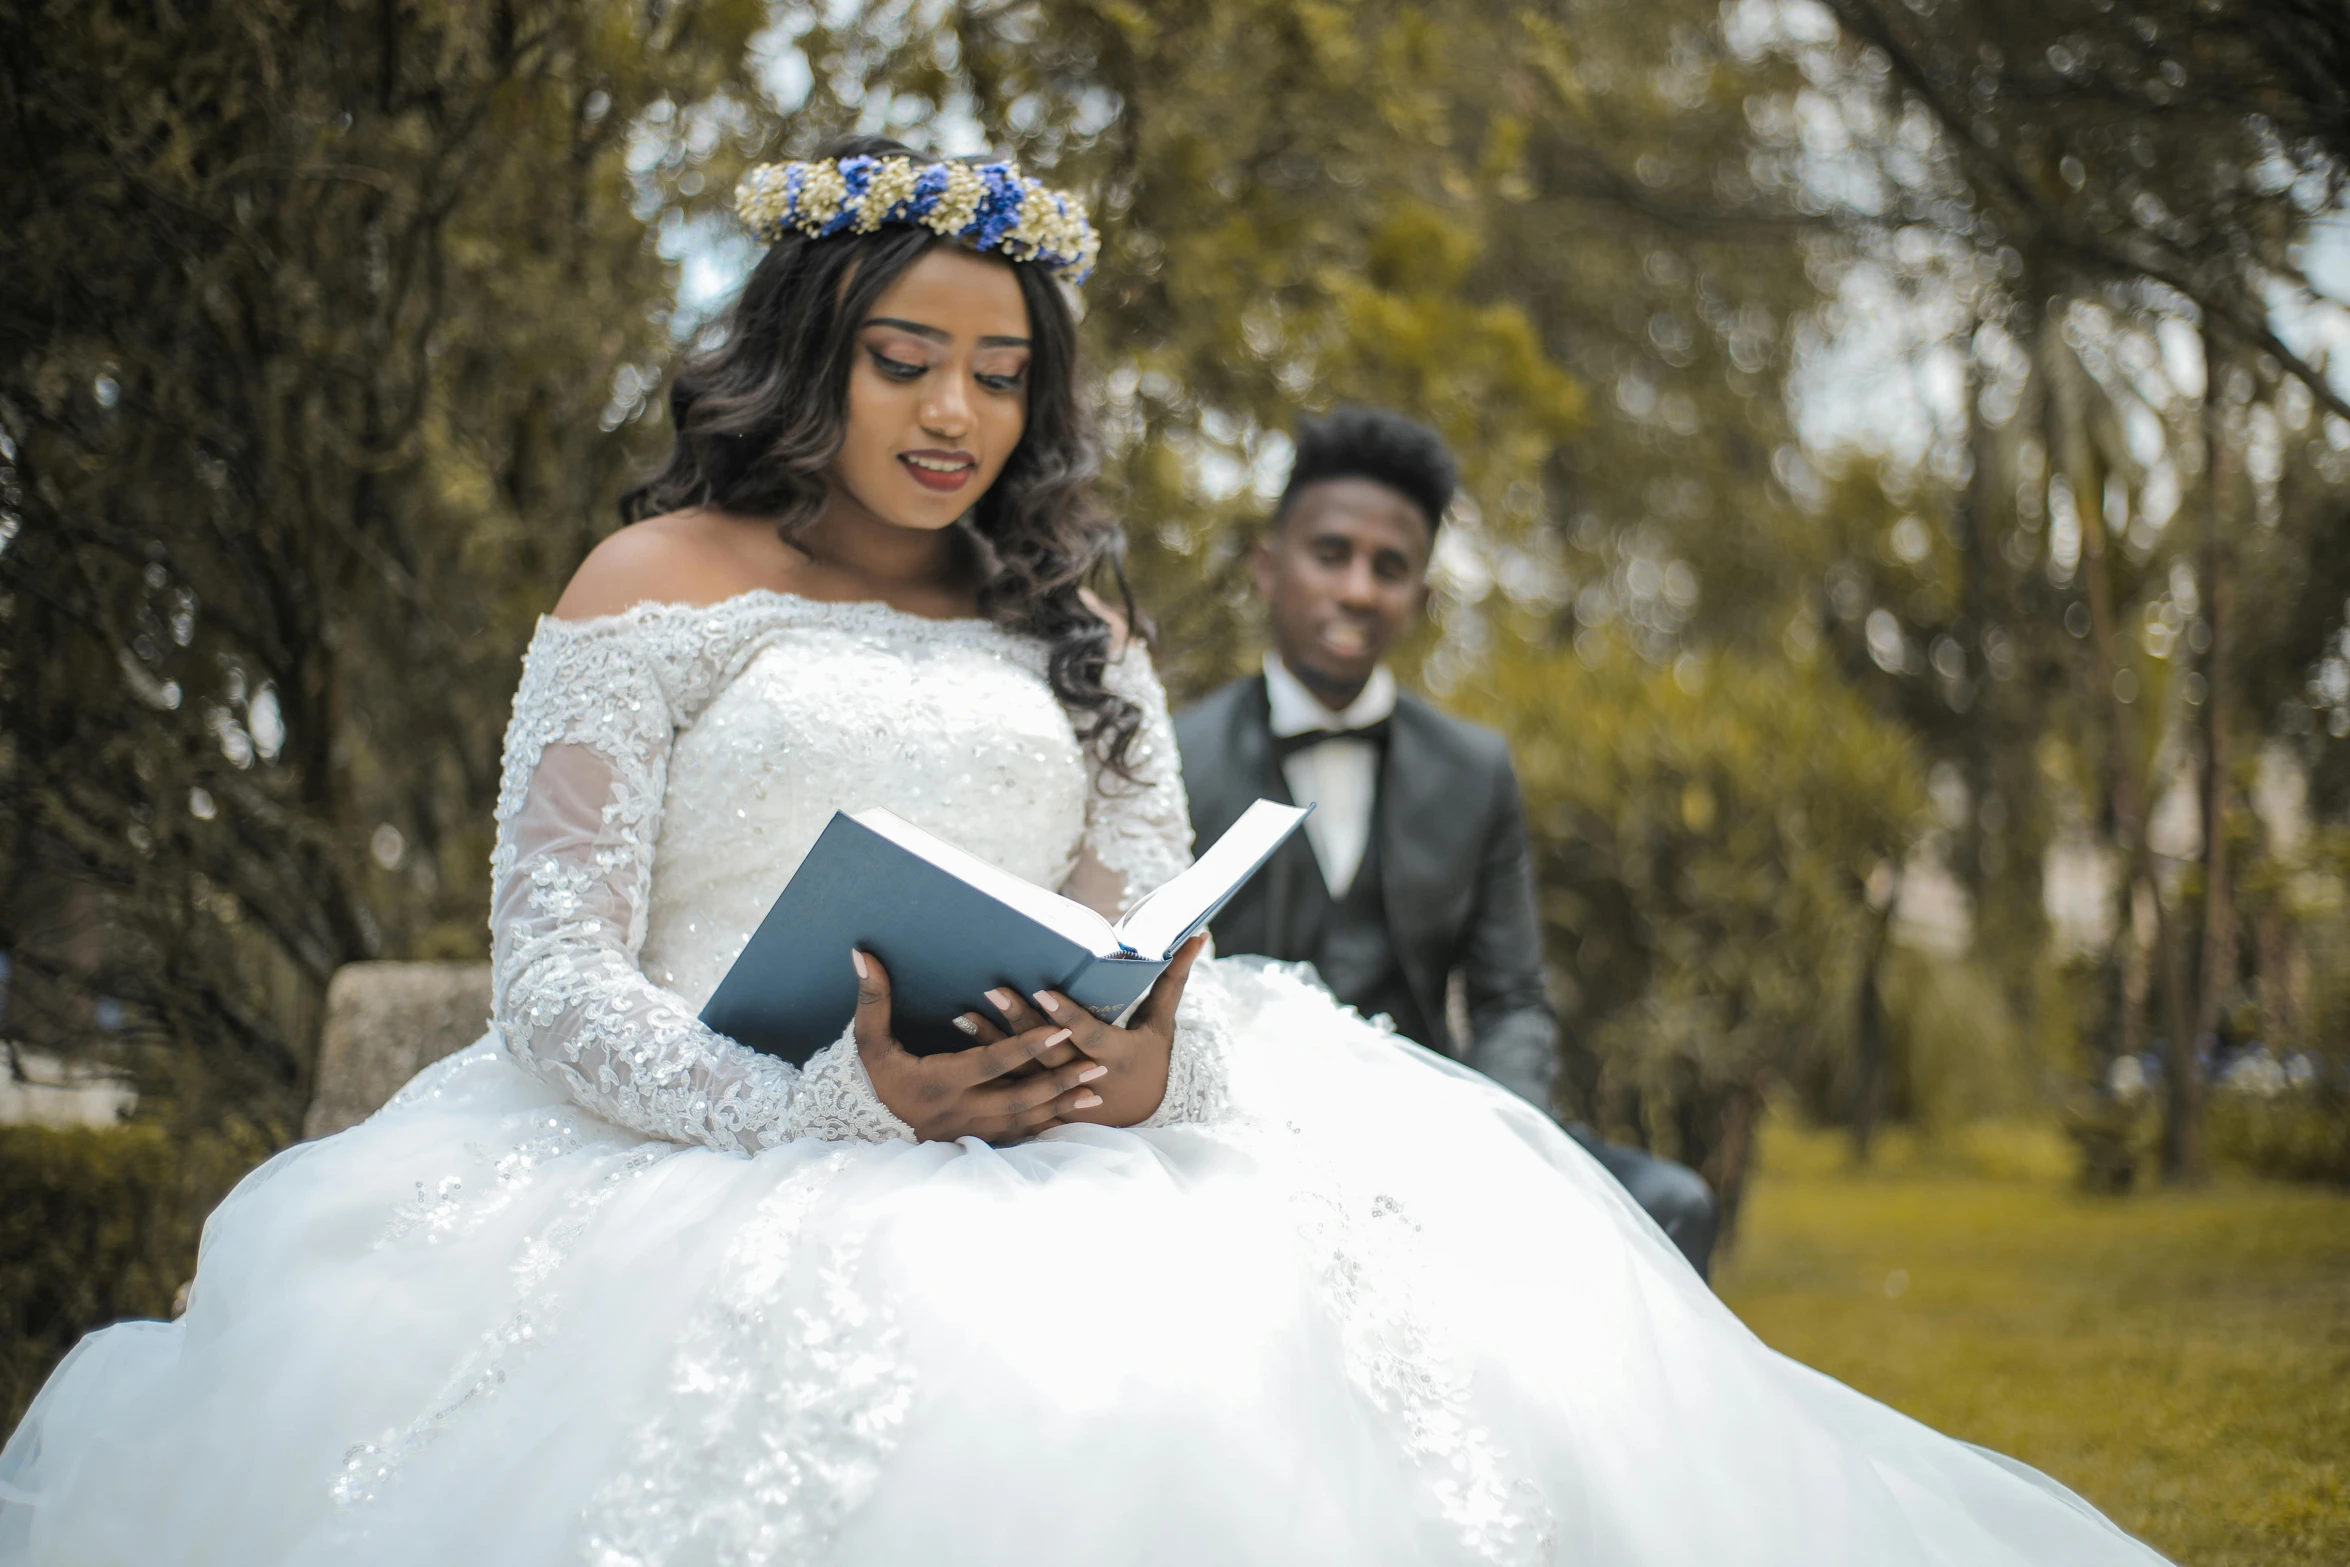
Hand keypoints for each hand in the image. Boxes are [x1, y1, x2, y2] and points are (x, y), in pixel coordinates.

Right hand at [851, 950, 1107, 1143]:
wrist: (864, 1127)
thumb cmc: (871, 1076)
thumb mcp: (867, 1040)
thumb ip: (872, 998)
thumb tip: (863, 954)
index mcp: (938, 1082)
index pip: (990, 1062)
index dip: (1026, 1046)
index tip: (1060, 1027)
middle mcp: (959, 1111)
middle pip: (1018, 1098)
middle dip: (1059, 1081)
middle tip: (1098, 1064)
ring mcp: (969, 1131)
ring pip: (1024, 1120)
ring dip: (1062, 1105)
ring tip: (1098, 1090)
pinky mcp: (975, 1141)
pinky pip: (1017, 1136)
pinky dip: (1047, 1126)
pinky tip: (1074, 1115)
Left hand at [967, 936, 1206, 1127]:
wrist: (1145, 1114)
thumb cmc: (1153, 1057)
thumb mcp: (1163, 1022)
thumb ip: (1173, 979)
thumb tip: (1198, 936)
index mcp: (1117, 1056)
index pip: (1088, 1033)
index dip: (1065, 1015)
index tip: (1041, 989)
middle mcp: (1087, 1078)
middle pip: (1047, 1049)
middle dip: (1018, 1020)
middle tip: (992, 990)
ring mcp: (1063, 1097)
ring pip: (1022, 1071)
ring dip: (990, 1043)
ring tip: (962, 1015)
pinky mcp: (1044, 1108)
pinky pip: (1011, 1088)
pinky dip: (987, 1068)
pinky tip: (961, 1047)